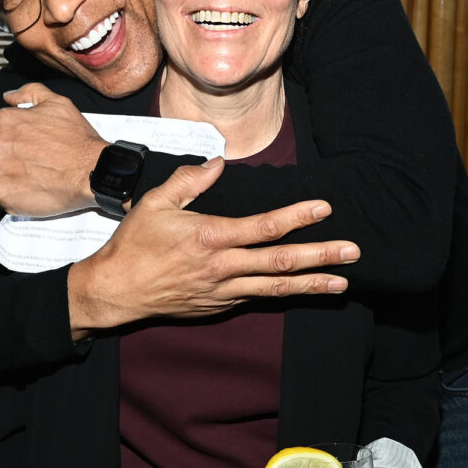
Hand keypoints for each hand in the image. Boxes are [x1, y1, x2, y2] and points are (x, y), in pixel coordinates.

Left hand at [0, 83, 106, 216]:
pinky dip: (13, 195)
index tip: (28, 148)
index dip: (14, 140)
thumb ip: (29, 93)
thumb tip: (9, 97)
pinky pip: (0, 195)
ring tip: (35, 178)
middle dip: (10, 157)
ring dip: (10, 177)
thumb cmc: (78, 140)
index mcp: (6, 120)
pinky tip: (32, 190)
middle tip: (33, 164)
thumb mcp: (58, 103)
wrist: (92, 171)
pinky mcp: (1, 193)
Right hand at [68, 158, 360, 333]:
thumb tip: (219, 161)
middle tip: (352, 252)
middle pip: (281, 262)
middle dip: (320, 256)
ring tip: (342, 282)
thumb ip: (189, 180)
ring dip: (311, 284)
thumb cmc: (133, 244)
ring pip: (276, 288)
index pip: (264, 227)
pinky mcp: (218, 306)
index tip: (324, 209)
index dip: (297, 217)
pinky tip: (303, 290)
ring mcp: (222, 291)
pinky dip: (283, 294)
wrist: (115, 292)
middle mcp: (222, 267)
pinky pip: (257, 298)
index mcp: (210, 237)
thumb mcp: (155, 203)